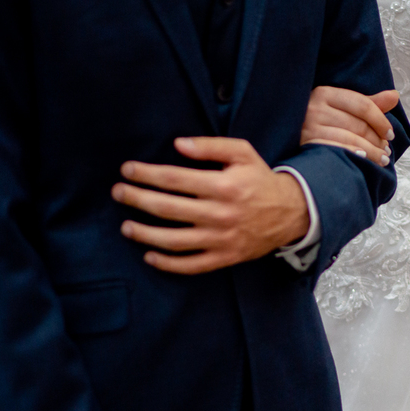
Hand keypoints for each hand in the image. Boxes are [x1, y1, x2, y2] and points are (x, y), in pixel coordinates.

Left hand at [112, 137, 309, 274]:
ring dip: (145, 234)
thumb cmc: (260, 179)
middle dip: (137, 200)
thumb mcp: (242, 153)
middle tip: (118, 193)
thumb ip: (210, 146)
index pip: (174, 180)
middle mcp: (220, 214)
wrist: (292, 213)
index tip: (127, 170)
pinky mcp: (224, 258)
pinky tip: (150, 256)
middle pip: (168, 209)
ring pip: (175, 241)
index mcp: (223, 186)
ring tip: (126, 227)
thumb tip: (178, 145)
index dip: (147, 174)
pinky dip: (169, 264)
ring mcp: (221, 239)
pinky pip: (192, 265)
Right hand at [301, 86, 398, 164]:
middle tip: (386, 150)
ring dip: (370, 151)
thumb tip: (394, 96)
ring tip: (382, 159)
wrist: (288, 136)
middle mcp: (315, 107)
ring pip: (350, 139)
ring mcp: (308, 127)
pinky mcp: (306, 145)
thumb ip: (368, 103)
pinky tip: (363, 161)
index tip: (390, 134)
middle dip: (376, 139)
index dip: (380, 120)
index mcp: (325, 93)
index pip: (362, 105)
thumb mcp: (341, 108)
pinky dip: (354, 156)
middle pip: (357, 124)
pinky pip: (337, 150)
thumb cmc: (320, 123)